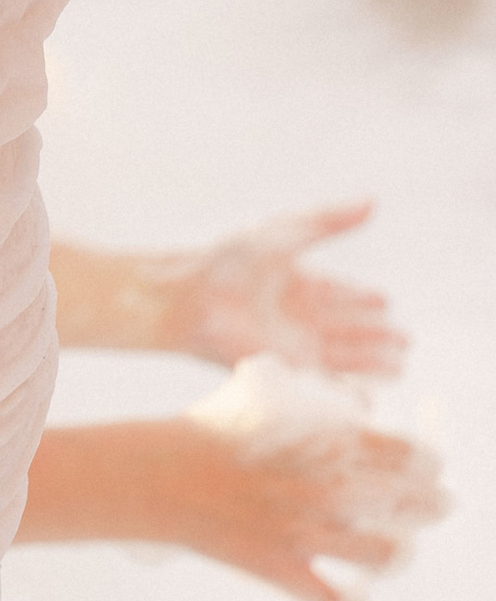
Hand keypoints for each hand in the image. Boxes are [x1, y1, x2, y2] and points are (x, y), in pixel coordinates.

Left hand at [155, 203, 406, 378]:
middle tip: (406, 342)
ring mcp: (293, 345)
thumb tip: (373, 201)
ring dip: (371, 362)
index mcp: (297, 282)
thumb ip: (329, 222)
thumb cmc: (233, 261)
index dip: (363, 298)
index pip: (338, 292)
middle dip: (376, 335)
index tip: (387, 301)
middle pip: (346, 327)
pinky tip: (370, 399)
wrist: (193, 299)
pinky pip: (323, 384)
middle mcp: (297, 316)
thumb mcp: (285, 234)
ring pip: (342, 357)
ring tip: (399, 367)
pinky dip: (346, 393)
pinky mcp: (286, 370)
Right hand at [161, 416, 445, 600]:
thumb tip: (360, 406)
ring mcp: (304, 532)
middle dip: (431, 505)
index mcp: (322, 438)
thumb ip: (315, 397)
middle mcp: (322, 487)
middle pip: (410, 506)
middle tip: (436, 505)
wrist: (159, 473)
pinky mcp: (281, 569)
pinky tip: (355, 590)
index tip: (430, 466)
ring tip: (399, 545)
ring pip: (386, 556)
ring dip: (399, 551)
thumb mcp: (263, 391)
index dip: (428, 463)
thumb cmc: (211, 425)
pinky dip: (353, 600)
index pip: (408, 455)